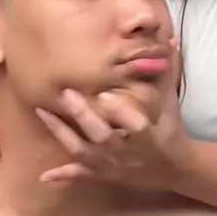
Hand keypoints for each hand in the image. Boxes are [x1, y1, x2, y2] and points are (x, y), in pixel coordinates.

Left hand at [35, 49, 190, 189]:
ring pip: (85, 152)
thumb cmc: (170, 130)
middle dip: (84, 117)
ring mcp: (112, 165)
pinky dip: (63, 175)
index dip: (121, 112)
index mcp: (147, 135)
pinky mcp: (104, 174)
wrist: (173, 169)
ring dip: (63, 134)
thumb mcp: (169, 103)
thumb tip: (170, 39)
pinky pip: (81, 175)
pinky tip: (44, 175)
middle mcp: (127, 152)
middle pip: (103, 137)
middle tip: (66, 94)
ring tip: (42, 113)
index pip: (136, 124)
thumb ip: (166, 72)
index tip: (105, 95)